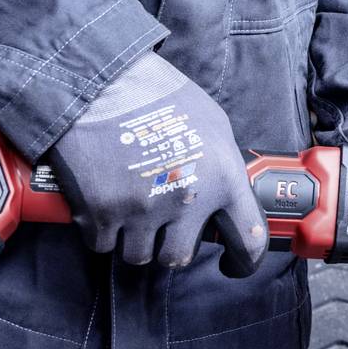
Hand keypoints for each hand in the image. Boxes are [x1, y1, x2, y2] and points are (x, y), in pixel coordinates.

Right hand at [45, 52, 266, 271]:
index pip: (248, 239)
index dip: (244, 261)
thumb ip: (224, 164)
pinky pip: (102, 245)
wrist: (99, 83)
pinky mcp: (102, 214)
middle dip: (169, 245)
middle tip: (160, 222)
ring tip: (129, 206)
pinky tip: (102, 201)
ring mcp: (143, 210)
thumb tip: (227, 196)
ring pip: (139, 255)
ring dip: (133, 239)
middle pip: (179, 256)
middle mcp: (187, 199)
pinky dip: (100, 230)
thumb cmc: (157, 96)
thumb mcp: (212, 123)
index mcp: (222, 177)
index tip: (233, 265)